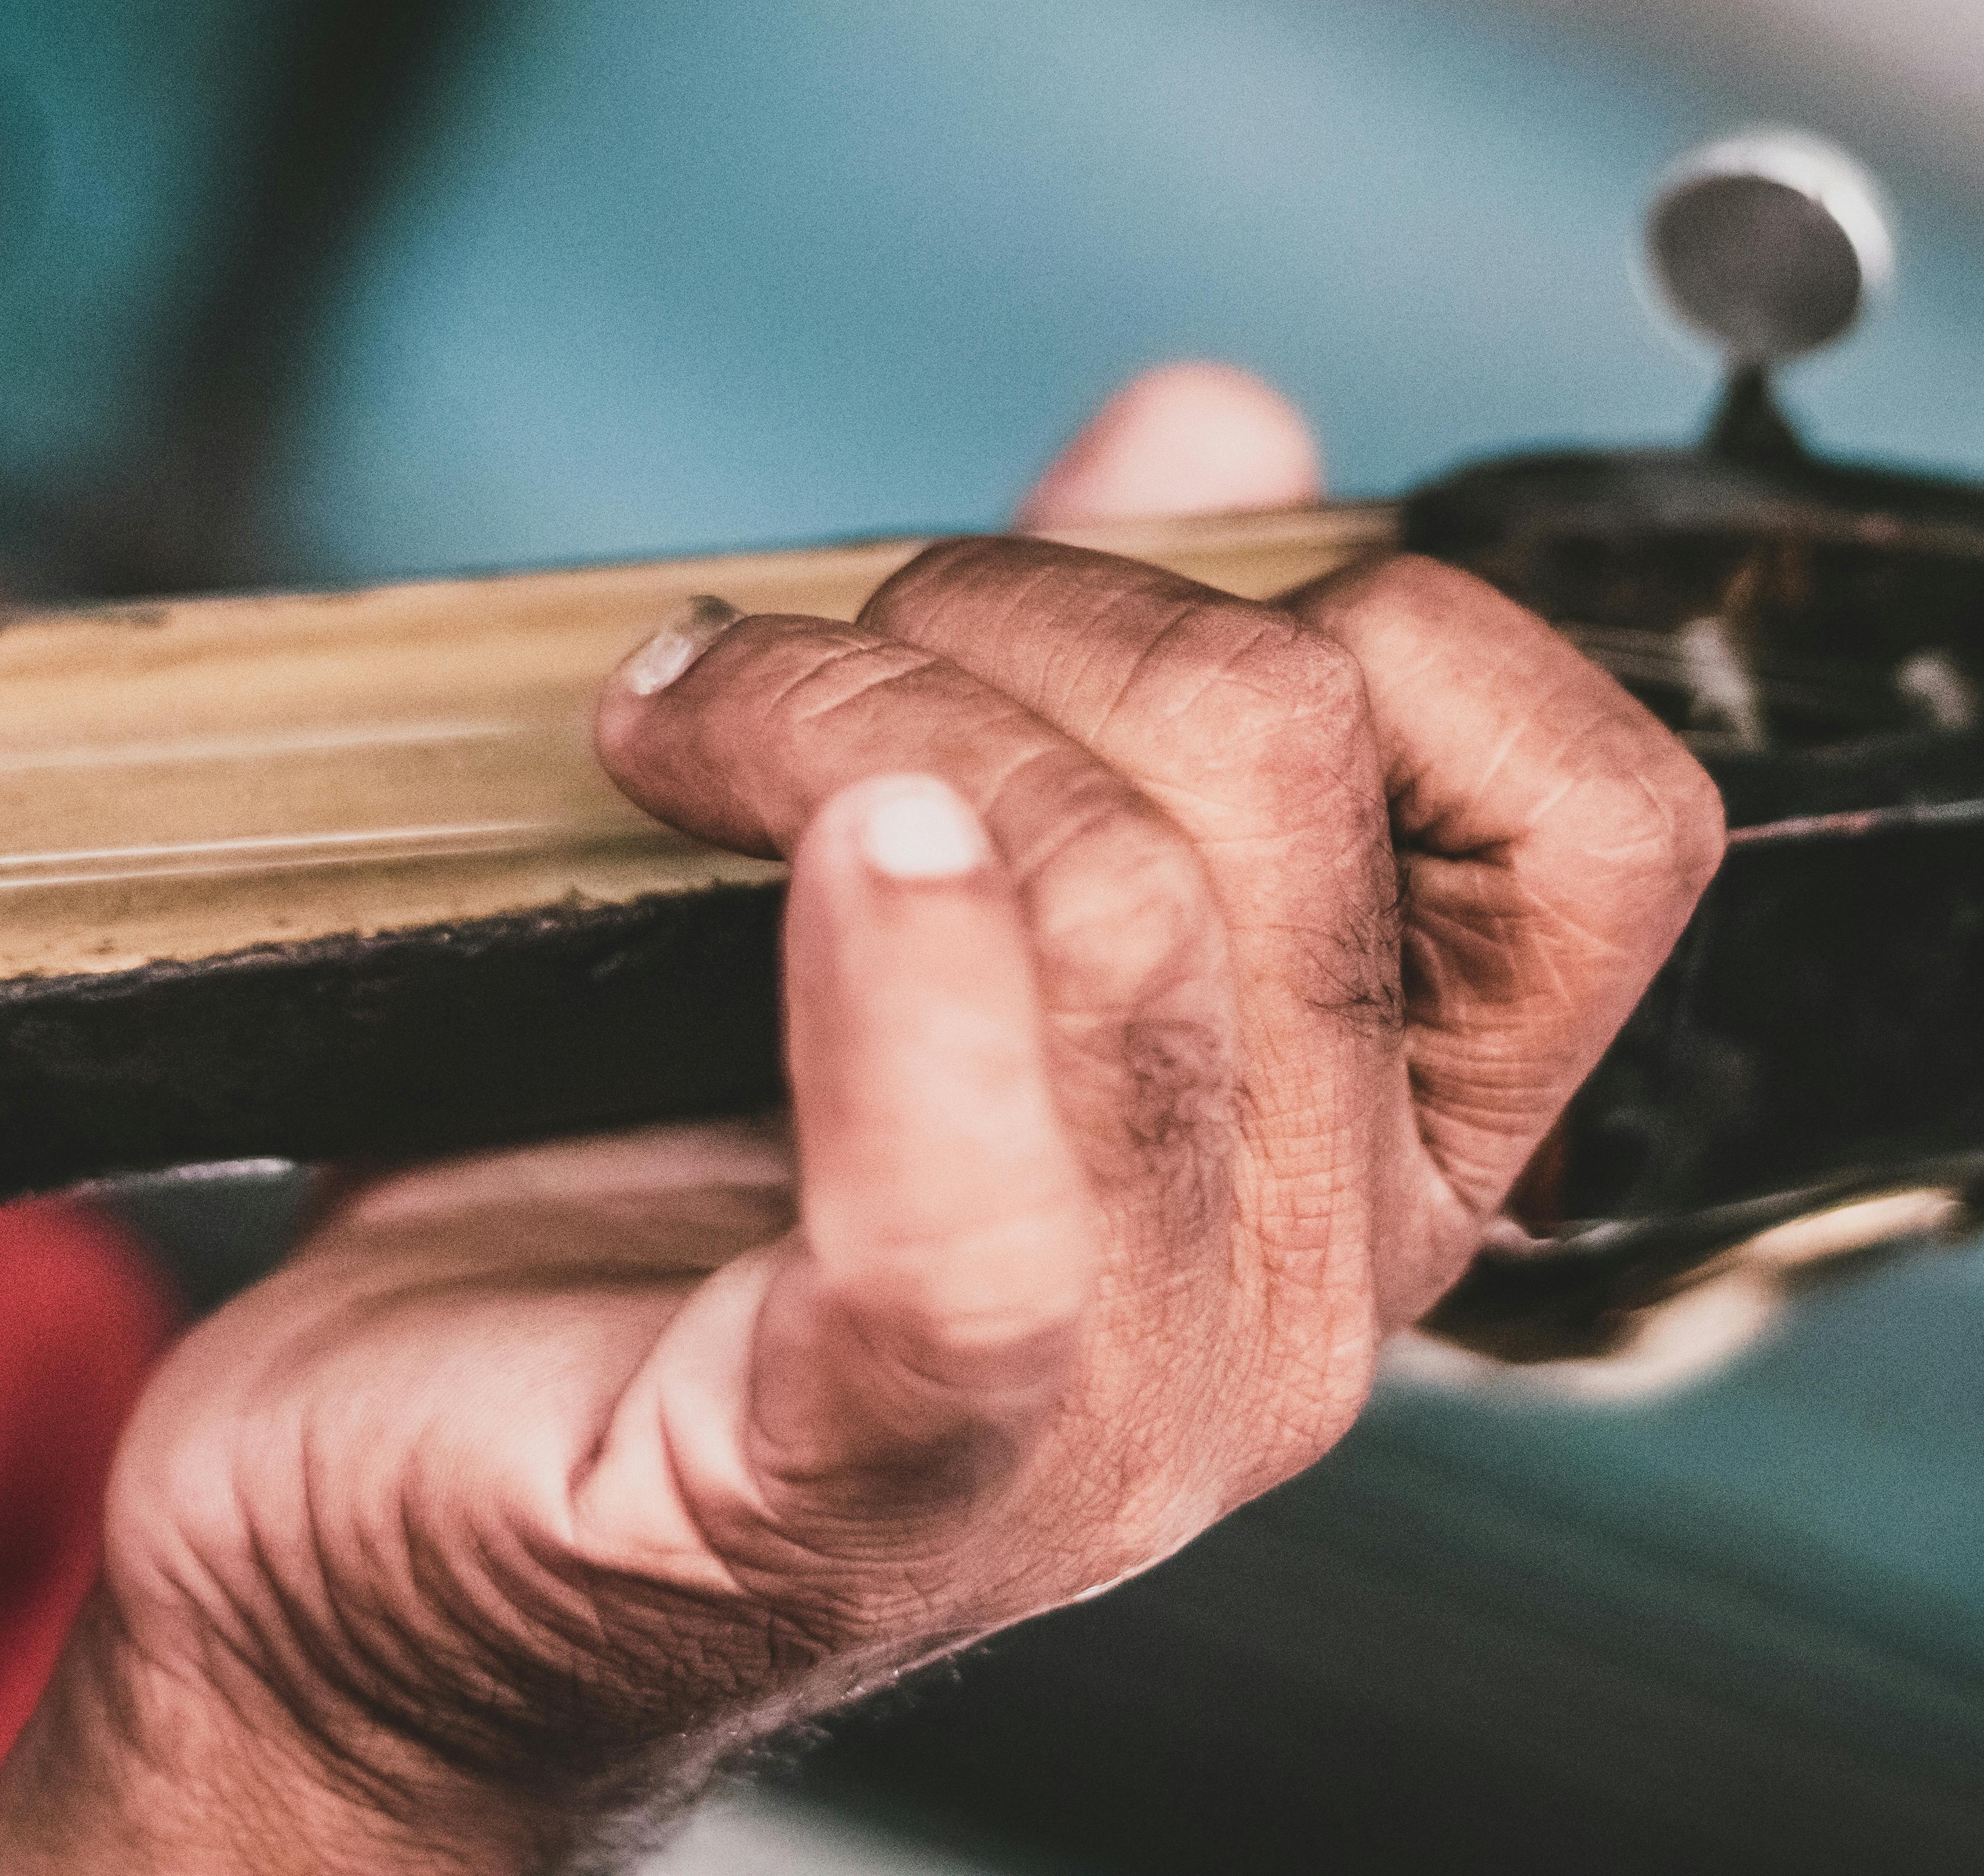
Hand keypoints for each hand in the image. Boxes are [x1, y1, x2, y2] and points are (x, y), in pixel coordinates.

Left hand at [0, 366, 1719, 1873]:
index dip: (1400, 623)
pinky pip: (974, 1214)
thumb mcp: (915, 898)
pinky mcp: (882, 1484)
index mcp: (1363, 1143)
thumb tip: (1220, 431)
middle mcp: (1305, 1293)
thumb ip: (1099, 683)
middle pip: (1297, 787)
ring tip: (676, 713)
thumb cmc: (640, 1212)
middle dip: (1024, 606)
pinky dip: (893, 975)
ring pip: (1128, 920)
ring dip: (862, 715)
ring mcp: (1122, 1414)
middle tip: (788, 645)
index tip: (1131, 587)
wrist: (388, 1552)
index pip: (1595, 830)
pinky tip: (784, 842)